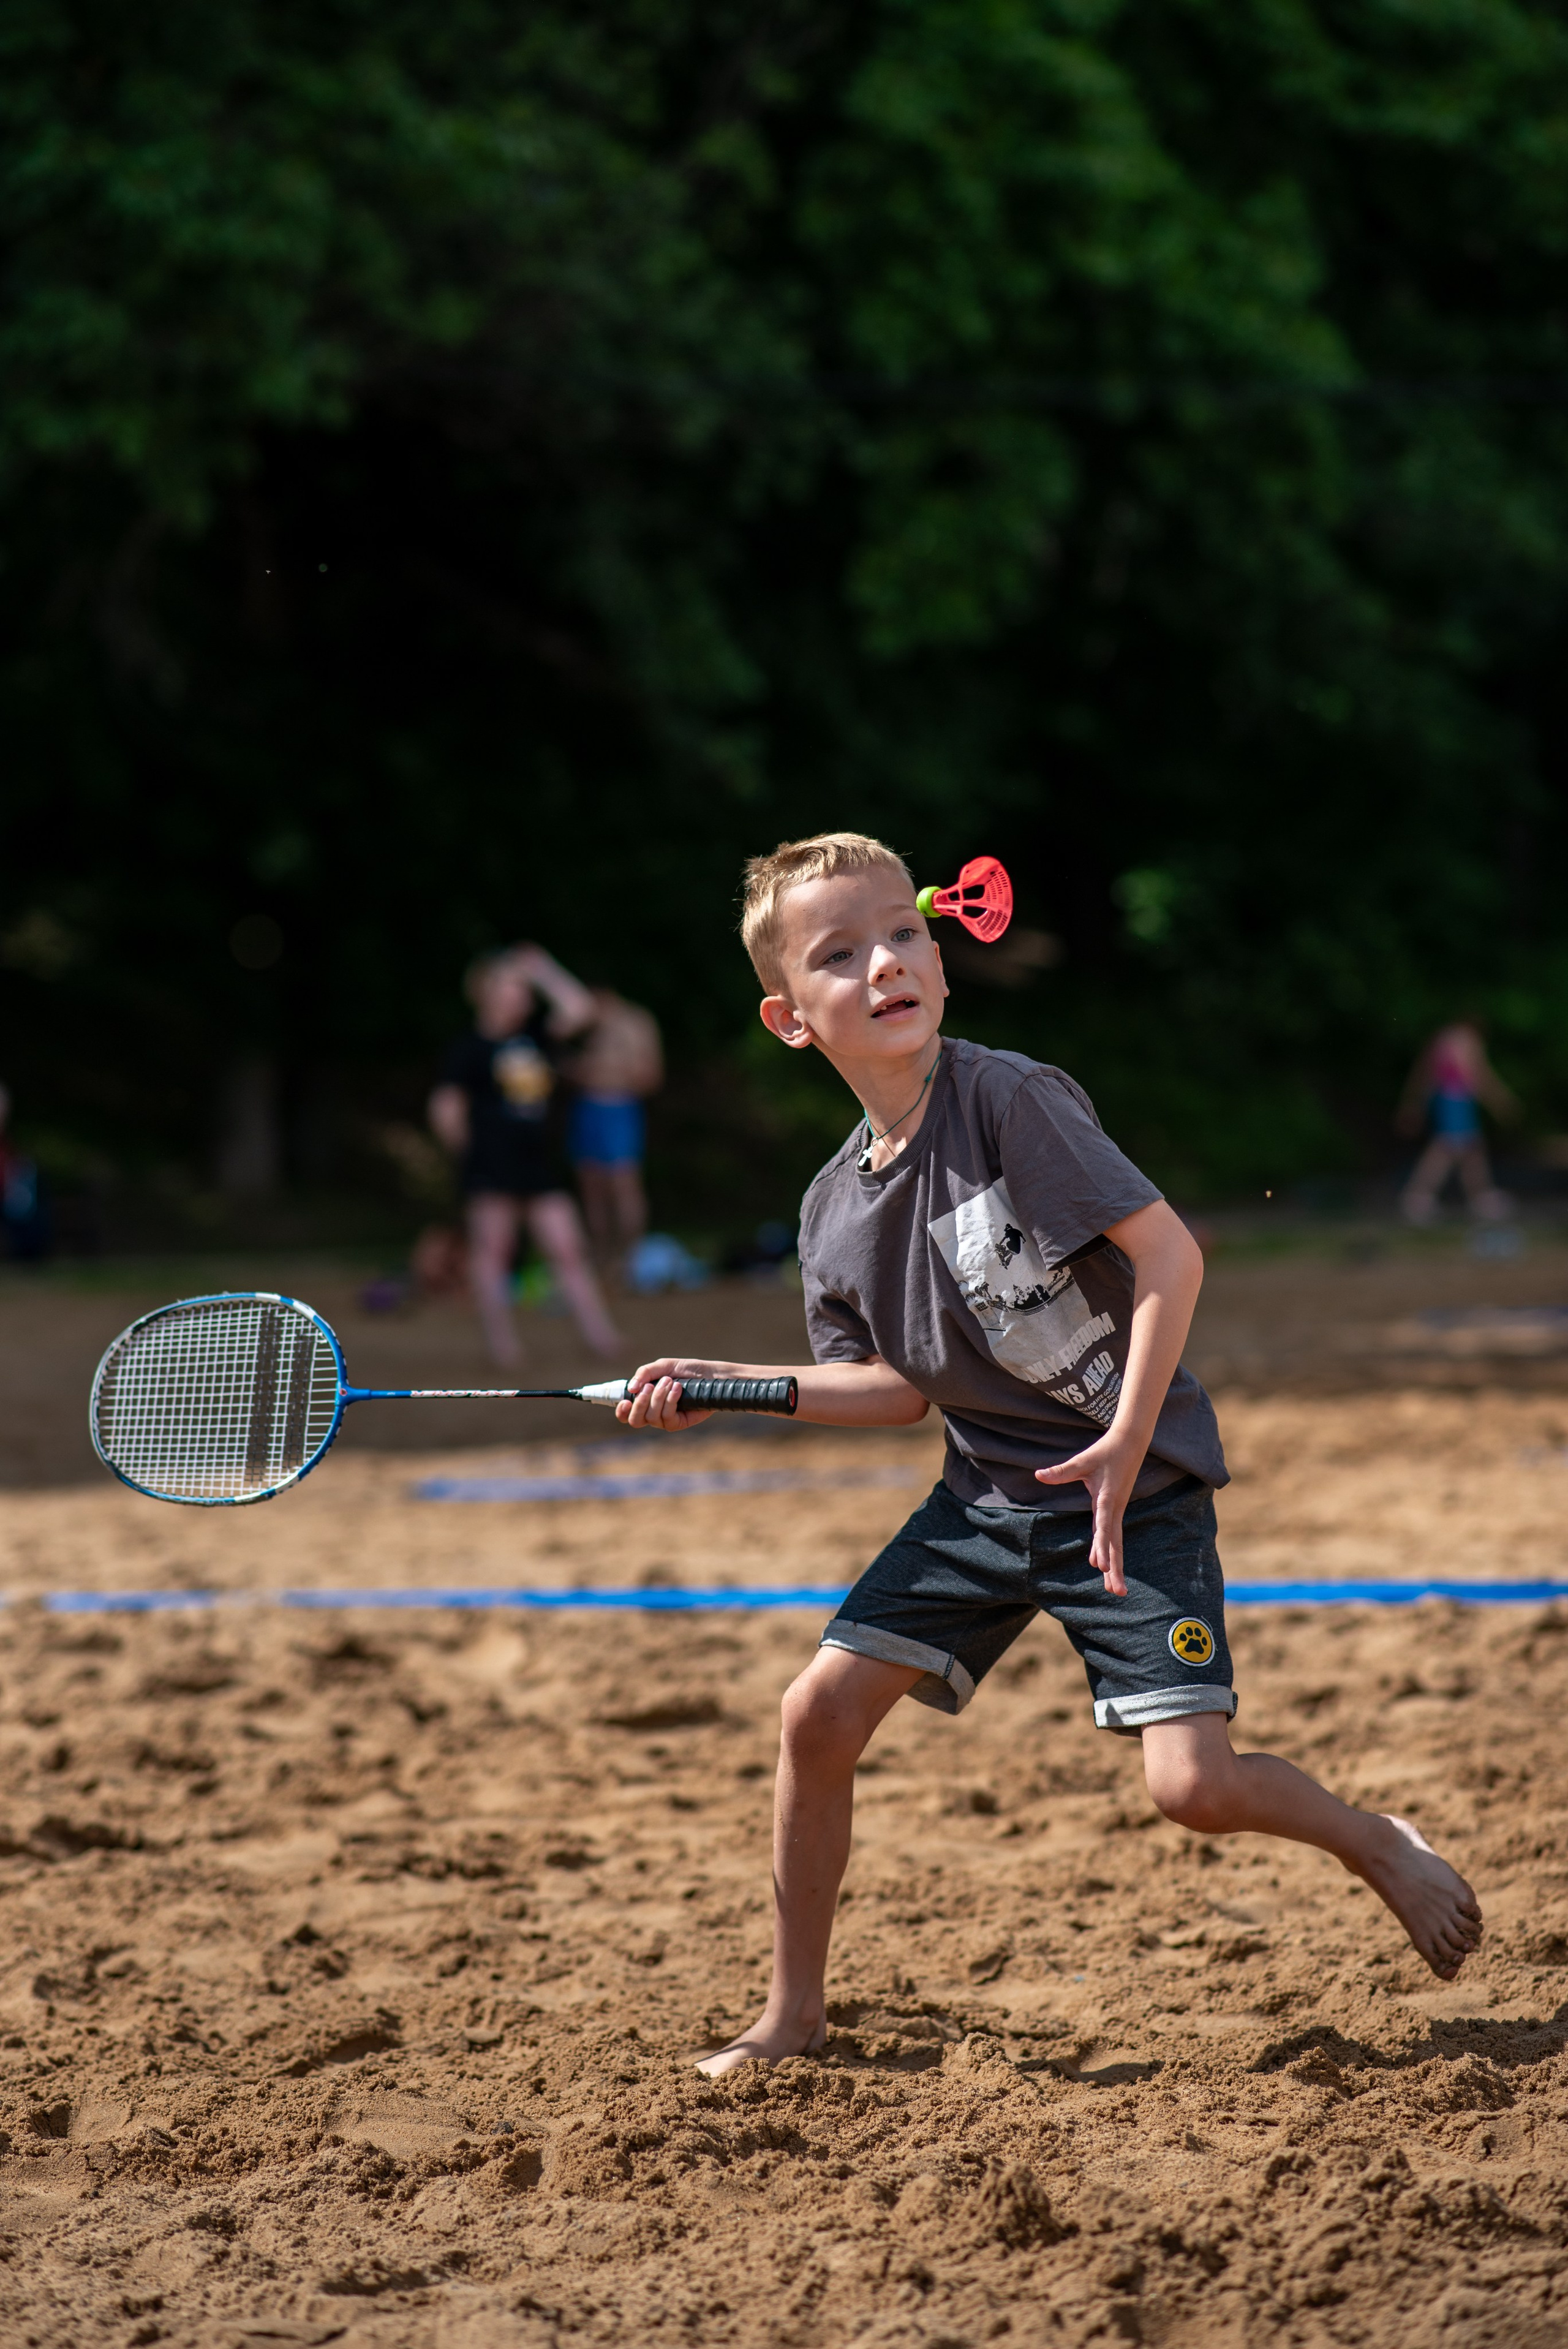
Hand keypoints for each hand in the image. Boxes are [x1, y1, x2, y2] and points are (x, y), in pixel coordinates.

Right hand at [616, 1358, 717, 1431]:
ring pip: (651, 1417)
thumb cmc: (685, 1370)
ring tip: (671, 1381)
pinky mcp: (679, 1423)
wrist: (708, 1374)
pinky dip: (671, 1401)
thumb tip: (630, 1389)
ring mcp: (665, 1419)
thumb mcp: (662, 1366)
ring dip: (659, 1396)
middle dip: (641, 1403)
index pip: (625, 1414)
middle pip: (635, 1420)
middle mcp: (652, 1412)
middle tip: (650, 1387)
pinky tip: (678, 1389)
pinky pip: (667, 1418)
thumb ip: (644, 1374)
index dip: (621, 1411)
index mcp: (644, 1400)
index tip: (625, 1401)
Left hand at [1034, 1435, 1140, 1596]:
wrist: (1130, 1443)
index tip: (1103, 1567)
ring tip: (1113, 1590)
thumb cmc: (1105, 1451)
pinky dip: (1107, 1549)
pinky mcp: (1114, 1508)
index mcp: (1108, 1499)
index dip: (1103, 1547)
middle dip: (1116, 1569)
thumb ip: (1061, 1471)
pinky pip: (1110, 1534)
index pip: (1104, 1528)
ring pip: (1115, 1542)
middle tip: (1117, 1593)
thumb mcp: (1082, 1460)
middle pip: (1115, 1544)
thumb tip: (1038, 1475)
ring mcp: (1116, 1510)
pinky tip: (1100, 1564)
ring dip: (1114, 1564)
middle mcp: (1115, 1509)